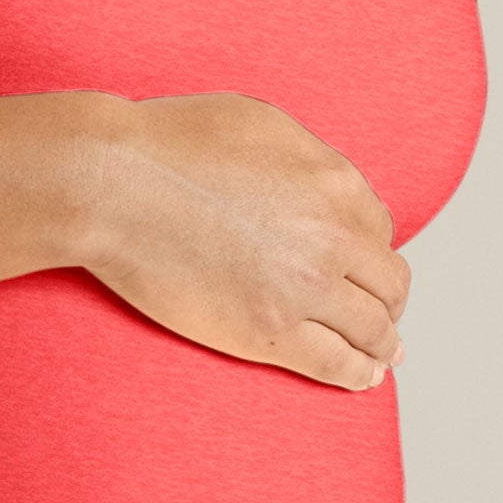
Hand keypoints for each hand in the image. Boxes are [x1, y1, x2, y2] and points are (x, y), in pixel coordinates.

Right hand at [74, 92, 409, 389]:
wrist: (114, 184)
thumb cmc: (169, 145)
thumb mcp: (259, 123)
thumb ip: (308, 160)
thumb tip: (327, 188)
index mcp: (334, 182)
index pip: (381, 229)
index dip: (370, 251)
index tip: (360, 267)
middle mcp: (332, 237)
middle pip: (388, 282)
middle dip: (387, 299)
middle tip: (381, 314)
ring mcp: (304, 289)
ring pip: (372, 329)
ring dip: (382, 344)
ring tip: (382, 356)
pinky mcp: (269, 333)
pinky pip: (335, 364)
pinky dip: (358, 375)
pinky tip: (364, 379)